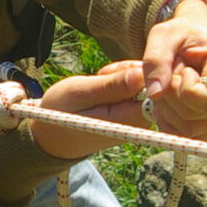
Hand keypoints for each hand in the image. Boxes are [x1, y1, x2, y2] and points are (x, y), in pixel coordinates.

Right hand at [28, 61, 152, 160]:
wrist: (53, 135)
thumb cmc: (62, 112)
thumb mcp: (80, 93)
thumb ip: (111, 86)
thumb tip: (142, 75)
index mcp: (127, 121)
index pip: (153, 88)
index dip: (135, 72)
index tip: (108, 73)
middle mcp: (138, 124)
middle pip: (152, 85)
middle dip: (130, 71)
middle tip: (102, 74)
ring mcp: (138, 121)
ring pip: (145, 85)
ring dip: (125, 75)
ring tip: (101, 79)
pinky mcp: (135, 116)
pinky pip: (139, 91)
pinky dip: (123, 81)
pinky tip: (106, 84)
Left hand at [141, 0, 206, 141]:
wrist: (195, 41)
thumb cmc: (182, 34)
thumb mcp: (165, 35)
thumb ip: (157, 59)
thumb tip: (155, 93)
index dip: (187, 88)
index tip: (184, 67)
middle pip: (193, 117)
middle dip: (170, 96)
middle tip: (171, 73)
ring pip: (186, 130)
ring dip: (166, 109)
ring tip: (169, 84)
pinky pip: (184, 137)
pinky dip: (168, 122)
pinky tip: (166, 101)